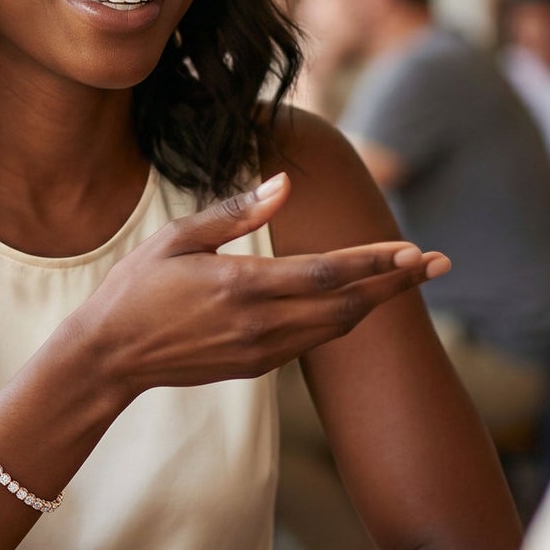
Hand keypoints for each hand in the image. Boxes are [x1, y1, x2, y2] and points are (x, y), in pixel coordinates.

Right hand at [77, 173, 448, 395]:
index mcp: (240, 286)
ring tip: (406, 278)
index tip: (416, 250)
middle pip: (348, 306)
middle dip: (397, 284)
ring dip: (375, 303)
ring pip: (336, 329)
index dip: (376, 262)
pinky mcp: (255, 367)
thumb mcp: (178, 238)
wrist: (109, 356)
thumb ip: (236, 213)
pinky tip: (354, 302)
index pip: (327, 273)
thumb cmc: (137, 287)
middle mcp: (258, 324)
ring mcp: (259, 351)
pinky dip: (341, 320)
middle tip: (440, 263)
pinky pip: (312, 342)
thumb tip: (285, 182)